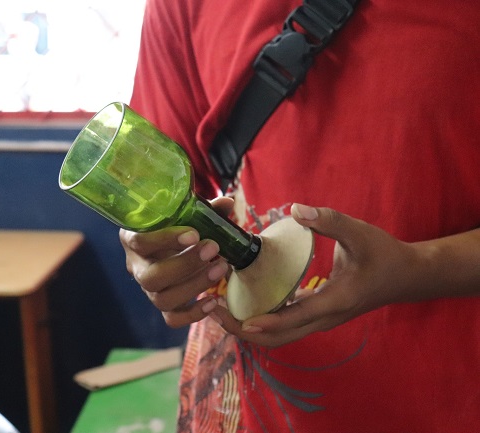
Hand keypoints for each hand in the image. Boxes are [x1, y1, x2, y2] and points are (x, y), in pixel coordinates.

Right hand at [120, 198, 231, 327]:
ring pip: (162, 299)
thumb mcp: (186, 213)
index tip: (195, 234)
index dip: (166, 239)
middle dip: (185, 265)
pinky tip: (214, 301)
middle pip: (151, 277)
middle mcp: (136, 266)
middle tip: (213, 249)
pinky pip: (171, 319)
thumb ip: (204, 210)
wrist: (172, 245)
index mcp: (133, 238)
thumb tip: (227, 203)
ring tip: (221, 269)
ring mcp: (148, 290)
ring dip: (194, 286)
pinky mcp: (163, 306)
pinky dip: (193, 314)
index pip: (140, 242)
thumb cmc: (176, 225)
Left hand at [210, 203, 421, 346]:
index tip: (235, 317)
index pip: (293, 320)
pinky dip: (261, 318)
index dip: (263, 322)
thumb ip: (329, 221)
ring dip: (248, 326)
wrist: (406, 276)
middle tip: (212, 309)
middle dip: (243, 329)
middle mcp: (324, 319)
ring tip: (219, 305)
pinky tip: (242, 298)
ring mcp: (319, 320)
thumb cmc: (384, 254)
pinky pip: (284, 324)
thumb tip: (295, 210)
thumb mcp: (359, 233)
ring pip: (279, 335)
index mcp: (334, 302)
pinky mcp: (316, 314)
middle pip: (278, 338)